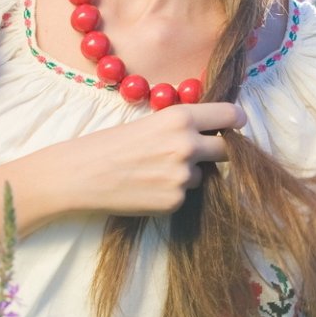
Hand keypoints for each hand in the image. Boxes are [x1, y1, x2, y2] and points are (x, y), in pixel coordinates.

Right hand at [69, 101, 246, 216]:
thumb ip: (183, 126)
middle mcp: (187, 145)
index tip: (236, 125)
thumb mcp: (150, 122)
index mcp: (180, 117)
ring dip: (188, 173)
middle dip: (218, 151)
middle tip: (200, 152)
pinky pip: (185, 195)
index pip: (230, 115)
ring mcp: (183, 176)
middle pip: (228, 150)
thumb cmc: (109, 144)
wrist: (79, 175)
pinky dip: (172, 192)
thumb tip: (213, 133)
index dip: (235, 121)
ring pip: (203, 174)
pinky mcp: (175, 201)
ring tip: (153, 171)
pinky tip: (147, 187)